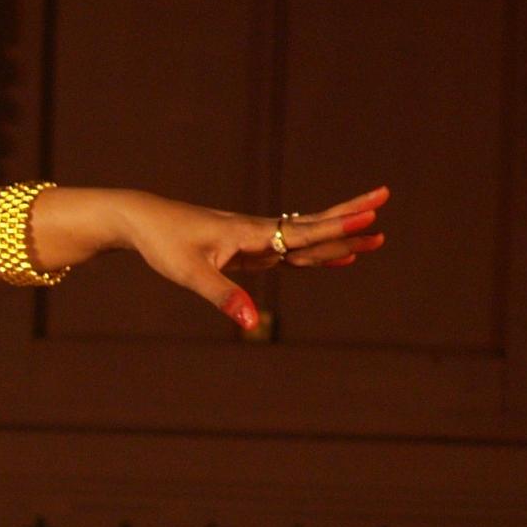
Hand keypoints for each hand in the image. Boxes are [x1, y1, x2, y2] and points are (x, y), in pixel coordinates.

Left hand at [114, 185, 388, 332]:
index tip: (369, 218)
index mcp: (248, 233)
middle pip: (311, 226)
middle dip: (348, 219)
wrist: (141, 220)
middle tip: (385, 202)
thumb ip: (224, 297)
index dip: (335, 229)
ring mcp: (254, 238)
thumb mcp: (189, 273)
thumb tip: (254, 325)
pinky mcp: (247, 248)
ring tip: (375, 233)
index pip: (300, 232)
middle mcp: (256, 232)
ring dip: (338, 235)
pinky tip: (336, 258)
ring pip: (304, 237)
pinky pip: (289, 250)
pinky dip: (316, 252)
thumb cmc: (163, 243)